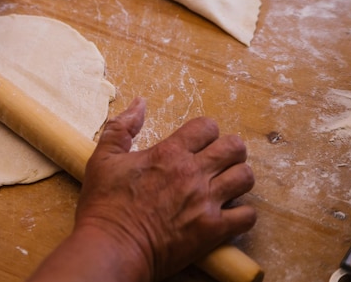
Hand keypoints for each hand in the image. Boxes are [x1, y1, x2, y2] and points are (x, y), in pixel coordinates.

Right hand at [76, 98, 255, 280]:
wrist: (111, 247)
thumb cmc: (105, 205)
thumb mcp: (103, 158)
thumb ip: (122, 127)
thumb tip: (139, 102)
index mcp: (169, 153)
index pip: (207, 127)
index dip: (206, 131)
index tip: (199, 141)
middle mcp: (192, 174)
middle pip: (234, 147)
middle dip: (229, 149)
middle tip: (219, 159)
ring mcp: (205, 203)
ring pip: (245, 177)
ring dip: (238, 177)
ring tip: (226, 183)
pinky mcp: (212, 231)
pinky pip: (247, 216)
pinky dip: (242, 213)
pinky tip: (229, 213)